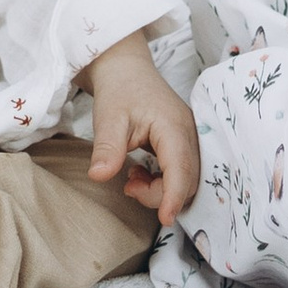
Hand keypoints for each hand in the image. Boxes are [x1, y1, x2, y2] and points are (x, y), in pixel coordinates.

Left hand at [84, 28, 199, 227]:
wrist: (124, 68)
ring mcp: (189, 138)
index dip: (174, 197)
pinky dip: (163, 182)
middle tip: (129, 186)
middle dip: (160, 195)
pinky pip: (182, 172)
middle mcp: (189, 133)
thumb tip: (98, 176)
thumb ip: (107, 148)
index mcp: (174, 126)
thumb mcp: (108, 118)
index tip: (165, 219)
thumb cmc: (119, 89)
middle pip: (188, 180)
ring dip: (162, 189)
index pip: (181, 169)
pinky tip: (140, 174)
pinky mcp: (183, 143)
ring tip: (132, 179)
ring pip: (187, 179)